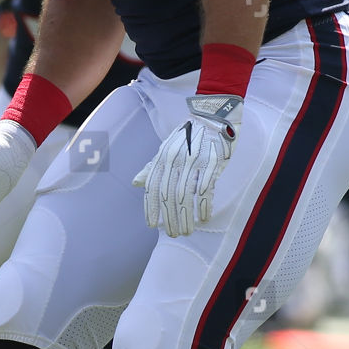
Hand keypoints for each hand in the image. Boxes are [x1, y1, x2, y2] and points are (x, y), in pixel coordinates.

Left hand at [134, 94, 242, 236]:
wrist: (212, 114)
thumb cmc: (188, 134)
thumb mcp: (166, 148)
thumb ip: (152, 167)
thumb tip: (135, 183)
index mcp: (163, 157)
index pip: (153, 187)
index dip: (152, 207)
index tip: (152, 224)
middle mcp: (176, 161)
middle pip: (169, 195)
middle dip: (170, 218)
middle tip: (173, 234)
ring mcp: (194, 162)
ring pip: (186, 196)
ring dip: (186, 217)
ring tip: (187, 231)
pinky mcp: (212, 163)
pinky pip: (206, 188)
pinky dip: (204, 206)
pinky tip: (203, 217)